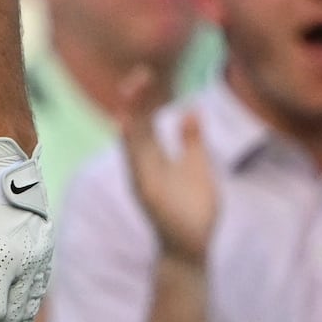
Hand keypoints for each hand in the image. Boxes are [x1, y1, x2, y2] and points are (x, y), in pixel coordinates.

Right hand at [114, 65, 218, 265]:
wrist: (190, 249)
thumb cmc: (192, 209)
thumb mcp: (196, 167)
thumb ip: (191, 140)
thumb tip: (192, 109)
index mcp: (154, 157)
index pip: (147, 120)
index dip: (146, 98)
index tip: (147, 72)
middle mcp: (144, 165)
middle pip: (137, 126)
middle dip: (137, 101)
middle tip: (138, 74)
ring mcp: (144, 180)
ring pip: (134, 144)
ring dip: (132, 117)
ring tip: (131, 91)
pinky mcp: (147, 194)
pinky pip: (137, 167)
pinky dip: (130, 147)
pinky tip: (125, 127)